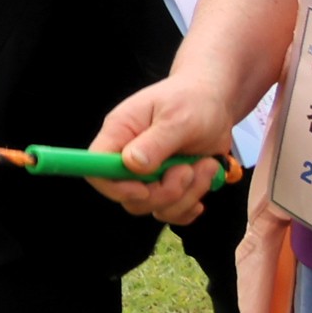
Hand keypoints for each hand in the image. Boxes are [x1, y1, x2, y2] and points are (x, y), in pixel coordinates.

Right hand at [86, 79, 244, 221]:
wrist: (215, 103)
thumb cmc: (193, 101)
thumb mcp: (178, 118)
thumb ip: (155, 142)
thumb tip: (131, 164)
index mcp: (120, 133)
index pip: (96, 168)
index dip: (115, 186)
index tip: (144, 189)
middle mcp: (129, 156)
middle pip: (128, 197)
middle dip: (163, 193)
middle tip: (188, 169)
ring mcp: (149, 174)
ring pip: (153, 207)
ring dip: (186, 194)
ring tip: (205, 166)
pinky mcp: (167, 184)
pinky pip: (170, 211)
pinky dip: (190, 206)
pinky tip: (202, 184)